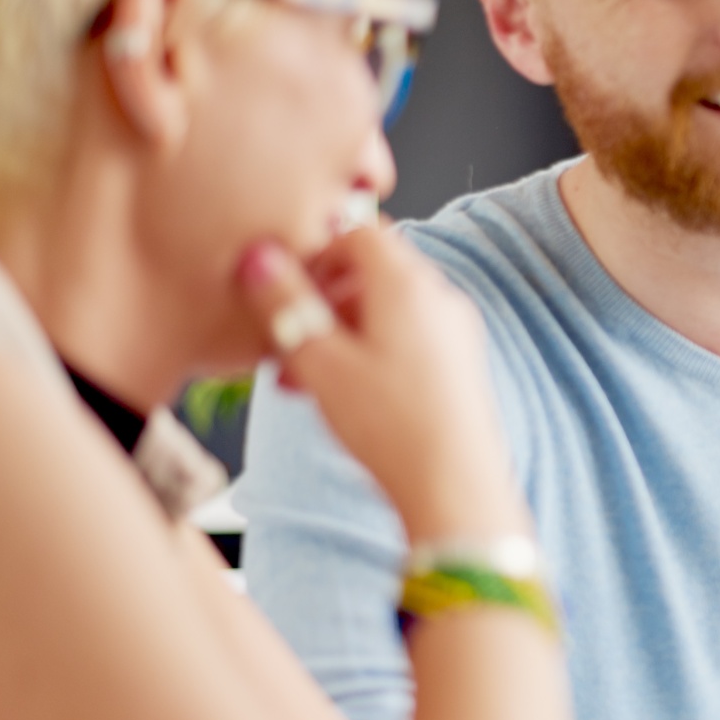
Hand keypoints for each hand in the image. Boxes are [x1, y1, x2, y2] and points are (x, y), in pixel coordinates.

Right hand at [236, 229, 529, 544]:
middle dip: (321, 301)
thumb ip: (286, 304)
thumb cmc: (392, 426)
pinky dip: (367, 354)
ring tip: (301, 377)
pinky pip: (406, 341)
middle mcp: (440, 299)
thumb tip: (260, 257)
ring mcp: (455, 333)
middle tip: (285, 337)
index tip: (285, 283)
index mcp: (408, 284)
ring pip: (385, 312)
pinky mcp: (459, 367)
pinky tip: (338, 394)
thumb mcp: (320, 361)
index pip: (359, 231)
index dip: (316, 251)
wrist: (455, 487)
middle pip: (372, 273)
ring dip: (338, 333)